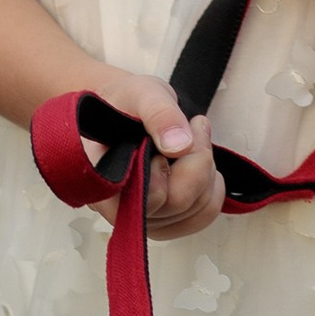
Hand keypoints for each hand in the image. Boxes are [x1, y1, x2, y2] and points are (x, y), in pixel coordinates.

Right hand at [91, 66, 225, 240]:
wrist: (130, 111)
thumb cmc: (128, 104)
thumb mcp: (142, 94)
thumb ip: (159, 113)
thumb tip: (180, 145)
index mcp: (102, 178)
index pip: (141, 199)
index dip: (164, 170)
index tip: (163, 138)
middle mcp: (118, 208)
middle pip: (175, 203)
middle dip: (196, 161)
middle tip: (193, 128)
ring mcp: (143, 218)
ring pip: (194, 211)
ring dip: (206, 172)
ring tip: (193, 140)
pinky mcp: (164, 222)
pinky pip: (202, 216)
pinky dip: (212, 188)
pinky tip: (200, 164)